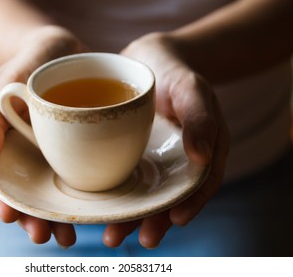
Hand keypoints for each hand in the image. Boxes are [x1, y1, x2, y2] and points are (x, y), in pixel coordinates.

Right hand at [0, 26, 83, 247]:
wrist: (71, 53)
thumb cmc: (38, 57)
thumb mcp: (12, 74)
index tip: (9, 215)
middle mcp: (15, 148)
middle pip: (15, 190)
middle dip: (27, 216)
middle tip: (44, 235)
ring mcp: (41, 152)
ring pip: (40, 191)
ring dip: (51, 216)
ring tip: (66, 235)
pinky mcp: (65, 152)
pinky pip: (67, 179)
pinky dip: (74, 199)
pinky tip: (89, 211)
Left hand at [103, 32, 229, 248]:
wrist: (145, 61)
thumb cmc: (174, 72)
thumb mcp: (191, 87)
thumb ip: (200, 117)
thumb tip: (204, 158)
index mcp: (200, 151)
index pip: (201, 184)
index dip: (191, 204)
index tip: (176, 219)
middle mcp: (175, 163)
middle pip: (168, 198)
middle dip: (154, 221)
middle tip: (140, 239)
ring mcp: (150, 161)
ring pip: (142, 195)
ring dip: (129, 218)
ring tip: (111, 235)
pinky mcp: (126, 155)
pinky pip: (120, 179)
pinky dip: (111, 196)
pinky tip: (95, 206)